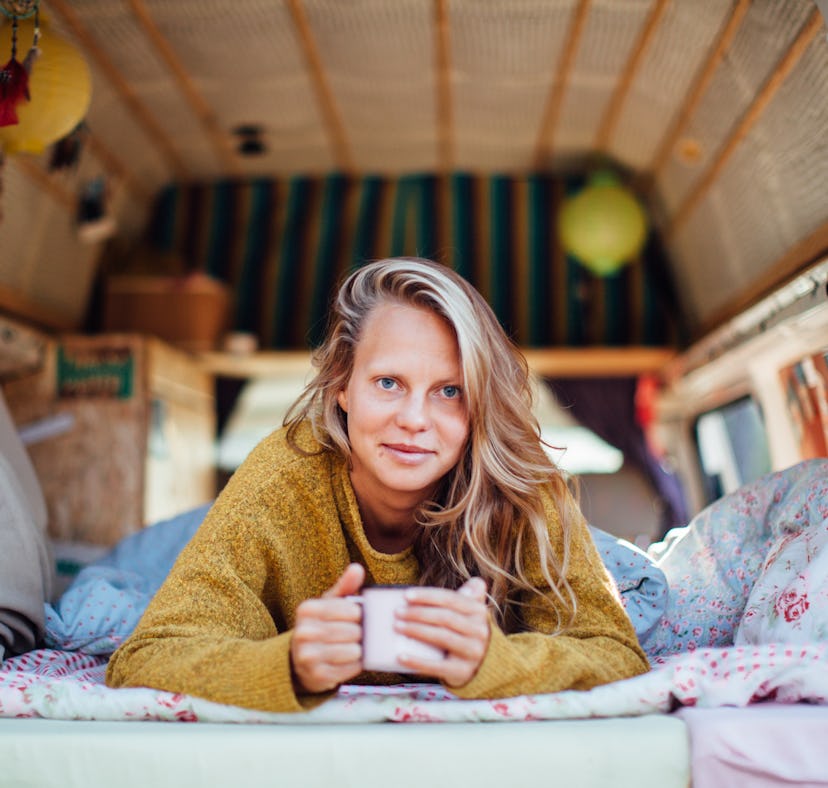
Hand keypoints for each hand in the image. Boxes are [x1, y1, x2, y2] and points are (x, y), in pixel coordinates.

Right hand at [290, 563, 364, 694]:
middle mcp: (304, 632)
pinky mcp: (317, 676)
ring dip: (359, 650)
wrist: (298, 660)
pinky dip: (355, 665)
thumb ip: (344, 586)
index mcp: (307, 609)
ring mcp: (309, 656)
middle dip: (360, 633)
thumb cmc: (321, 625)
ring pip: (354, 650)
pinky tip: (347, 660)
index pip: (350, 610)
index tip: (357, 618)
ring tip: (352, 647)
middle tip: (357, 634)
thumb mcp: (329, 604)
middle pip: (354, 631)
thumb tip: (357, 568)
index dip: (360, 615)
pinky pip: (351, 668)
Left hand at [394, 577, 489, 687]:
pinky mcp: (463, 671)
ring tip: (397, 626)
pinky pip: (437, 666)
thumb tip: (476, 582)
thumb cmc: (468, 631)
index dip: (428, 596)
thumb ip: (471, 595)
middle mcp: (479, 631)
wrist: (484, 666)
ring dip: (417, 630)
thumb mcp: (472, 612)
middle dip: (418, 613)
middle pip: (445, 617)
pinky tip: (400, 656)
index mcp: (478, 611)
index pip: (451, 599)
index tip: (406, 595)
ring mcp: (473, 652)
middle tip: (397, 612)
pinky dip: (417, 661)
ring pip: (442, 637)